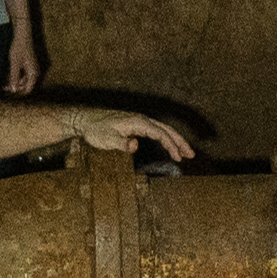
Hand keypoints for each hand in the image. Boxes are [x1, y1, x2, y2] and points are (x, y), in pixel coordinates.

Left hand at [3, 26, 40, 94]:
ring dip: (16, 83)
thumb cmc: (19, 48)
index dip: (18, 91)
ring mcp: (33, 70)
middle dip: (16, 88)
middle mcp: (35, 73)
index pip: (28, 89)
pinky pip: (24, 76)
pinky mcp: (30, 66)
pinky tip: (9, 76)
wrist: (23, 36)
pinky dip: (17, 77)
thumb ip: (14, 77)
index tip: (8, 90)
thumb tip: (13, 90)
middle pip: (26, 86)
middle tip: (4, 88)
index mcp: (33, 73)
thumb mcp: (14, 63)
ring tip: (5, 84)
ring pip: (25, 81)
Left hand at [67, 108, 193, 163]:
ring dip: (175, 140)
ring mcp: (139, 121)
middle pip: (167, 129)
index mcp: (138, 122)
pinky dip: (165, 139)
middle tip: (191, 154)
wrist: (85, 120)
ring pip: (163, 129)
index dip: (171, 145)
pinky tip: (167, 148)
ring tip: (185, 153)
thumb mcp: (107, 139)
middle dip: (180, 142)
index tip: (178, 158)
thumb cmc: (95, 130)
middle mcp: (141, 119)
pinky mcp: (136, 125)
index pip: (160, 133)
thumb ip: (122, 143)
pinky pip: (156, 131)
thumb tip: (136, 145)